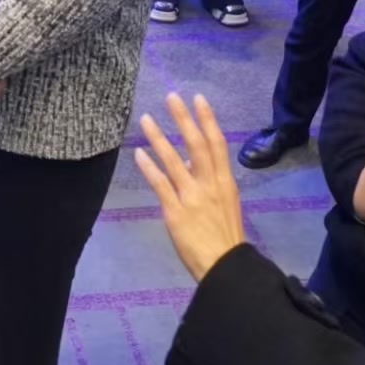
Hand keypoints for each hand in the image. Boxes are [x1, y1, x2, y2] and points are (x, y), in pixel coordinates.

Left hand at [136, 93, 247, 282]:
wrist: (225, 267)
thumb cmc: (225, 238)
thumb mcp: (226, 204)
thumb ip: (210, 181)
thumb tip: (194, 160)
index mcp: (225, 183)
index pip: (217, 144)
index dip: (207, 120)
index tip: (198, 98)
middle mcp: (209, 185)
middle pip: (196, 145)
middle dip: (184, 119)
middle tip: (171, 96)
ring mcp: (192, 197)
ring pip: (174, 161)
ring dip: (159, 138)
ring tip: (146, 119)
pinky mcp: (176, 212)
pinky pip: (161, 184)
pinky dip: (149, 167)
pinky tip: (138, 153)